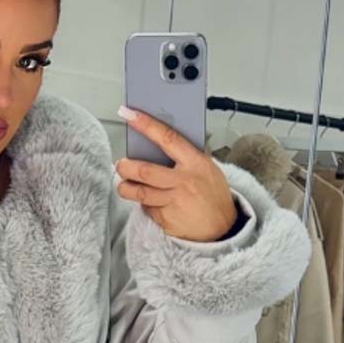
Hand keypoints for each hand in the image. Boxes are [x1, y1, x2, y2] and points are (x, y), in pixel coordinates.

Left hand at [115, 105, 237, 242]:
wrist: (222, 228)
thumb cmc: (214, 196)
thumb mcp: (208, 168)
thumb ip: (187, 157)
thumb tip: (162, 144)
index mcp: (195, 163)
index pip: (167, 138)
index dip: (146, 125)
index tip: (129, 114)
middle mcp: (183, 181)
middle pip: (145, 170)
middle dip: (126, 166)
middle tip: (121, 164)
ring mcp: (173, 201)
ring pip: (140, 192)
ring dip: (126, 188)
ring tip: (124, 184)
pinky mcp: (166, 219)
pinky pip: (147, 208)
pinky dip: (144, 204)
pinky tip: (148, 202)